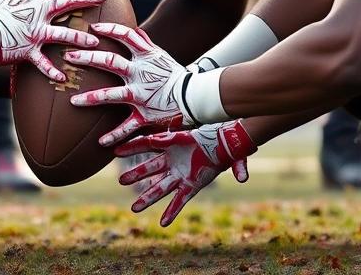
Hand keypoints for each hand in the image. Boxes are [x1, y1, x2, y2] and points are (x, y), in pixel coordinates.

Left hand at [67, 23, 193, 145]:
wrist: (197, 98)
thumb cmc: (177, 76)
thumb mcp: (163, 57)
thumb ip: (147, 45)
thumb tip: (136, 30)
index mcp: (146, 57)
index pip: (125, 36)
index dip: (109, 29)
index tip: (92, 28)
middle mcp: (141, 74)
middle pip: (110, 61)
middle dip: (87, 57)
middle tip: (68, 56)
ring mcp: (141, 95)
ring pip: (111, 95)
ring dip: (91, 98)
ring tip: (73, 101)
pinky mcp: (145, 115)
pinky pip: (126, 127)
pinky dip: (114, 135)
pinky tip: (100, 142)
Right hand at [115, 120, 257, 226]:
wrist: (228, 142)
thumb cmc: (222, 136)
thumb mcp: (220, 142)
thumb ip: (233, 161)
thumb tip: (244, 178)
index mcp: (175, 143)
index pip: (150, 143)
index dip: (133, 146)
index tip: (115, 150)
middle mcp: (175, 160)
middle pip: (152, 169)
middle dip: (137, 175)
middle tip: (121, 181)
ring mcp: (182, 173)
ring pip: (161, 187)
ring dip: (148, 197)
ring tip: (134, 208)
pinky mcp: (191, 184)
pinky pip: (179, 200)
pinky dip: (172, 211)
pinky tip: (163, 223)